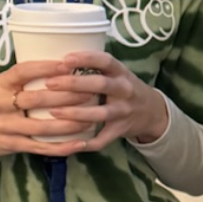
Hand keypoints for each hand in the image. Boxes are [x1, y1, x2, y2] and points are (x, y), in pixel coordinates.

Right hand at [0, 58, 125, 157]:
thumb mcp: (2, 84)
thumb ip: (26, 78)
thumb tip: (66, 64)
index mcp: (1, 84)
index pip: (23, 71)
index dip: (46, 67)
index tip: (69, 64)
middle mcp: (0, 104)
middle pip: (36, 99)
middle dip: (66, 97)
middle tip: (91, 93)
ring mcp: (5, 126)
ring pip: (40, 126)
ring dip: (68, 124)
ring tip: (91, 119)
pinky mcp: (10, 144)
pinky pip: (39, 147)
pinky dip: (61, 147)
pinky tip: (80, 144)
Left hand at [9, 49, 169, 150]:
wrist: (152, 111)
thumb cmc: (124, 88)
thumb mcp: (117, 73)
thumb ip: (94, 67)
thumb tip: (56, 59)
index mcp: (121, 73)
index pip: (106, 61)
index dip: (86, 58)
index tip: (65, 59)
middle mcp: (125, 90)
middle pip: (101, 85)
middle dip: (74, 84)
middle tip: (50, 83)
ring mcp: (124, 111)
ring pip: (100, 113)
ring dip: (76, 113)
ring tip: (54, 111)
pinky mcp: (121, 129)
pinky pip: (104, 138)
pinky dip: (88, 143)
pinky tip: (71, 143)